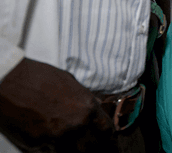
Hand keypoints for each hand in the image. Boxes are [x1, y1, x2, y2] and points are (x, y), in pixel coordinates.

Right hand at [0, 58, 115, 151]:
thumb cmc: (40, 77)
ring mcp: (55, 138)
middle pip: (91, 147)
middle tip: (94, 147)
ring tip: (71, 143)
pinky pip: (49, 151)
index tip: (109, 141)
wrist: (11, 82)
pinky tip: (51, 141)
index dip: (108, 137)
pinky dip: (52, 149)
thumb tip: (96, 107)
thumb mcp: (71, 82)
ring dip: (74, 149)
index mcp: (87, 108)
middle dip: (94, 147)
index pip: (106, 130)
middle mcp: (75, 125)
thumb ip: (85, 99)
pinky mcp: (36, 145)